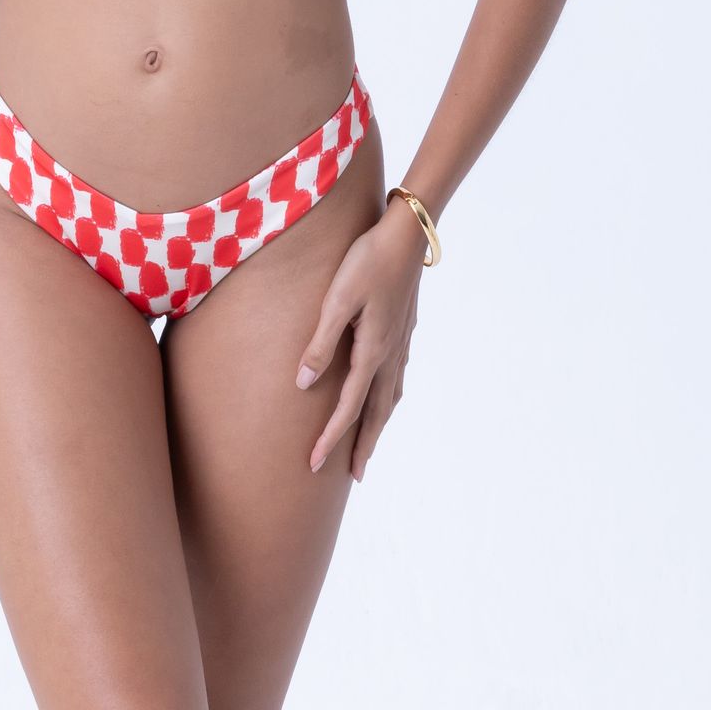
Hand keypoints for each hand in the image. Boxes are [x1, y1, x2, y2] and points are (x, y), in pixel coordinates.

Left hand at [295, 195, 426, 480]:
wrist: (406, 233)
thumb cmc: (367, 260)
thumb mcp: (338, 299)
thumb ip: (321, 342)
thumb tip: (303, 385)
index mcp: (373, 351)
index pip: (348, 407)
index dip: (330, 438)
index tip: (313, 464)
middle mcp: (390, 354)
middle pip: (376, 412)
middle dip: (363, 445)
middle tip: (354, 477)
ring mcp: (401, 343)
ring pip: (390, 397)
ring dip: (378, 425)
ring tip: (369, 445)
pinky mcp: (404, 329)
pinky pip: (396, 378)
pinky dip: (389, 399)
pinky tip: (386, 396)